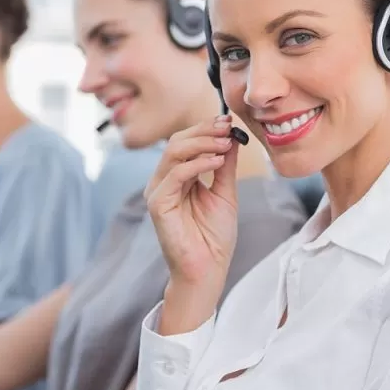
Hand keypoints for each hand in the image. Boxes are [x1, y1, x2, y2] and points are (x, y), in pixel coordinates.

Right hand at [145, 115, 240, 308]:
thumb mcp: (225, 192)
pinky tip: (217, 161)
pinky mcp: (157, 205)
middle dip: (204, 131)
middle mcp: (163, 181)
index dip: (205, 128)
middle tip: (227, 127)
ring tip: (225, 142)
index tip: (228, 120)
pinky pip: (175, 175)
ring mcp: (157, 192)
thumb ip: (224, 166)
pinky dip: (198, 164)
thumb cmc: (214, 236)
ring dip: (202, 143)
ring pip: (174, 153)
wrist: (208, 269)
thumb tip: (232, 136)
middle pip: (176, 142)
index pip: (185, 142)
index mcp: (177, 177)